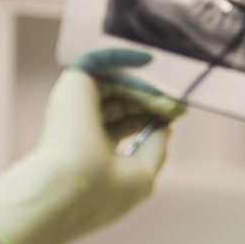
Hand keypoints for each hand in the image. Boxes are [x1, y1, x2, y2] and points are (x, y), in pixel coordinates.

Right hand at [0, 48, 186, 243]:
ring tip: (170, 95)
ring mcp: (75, 105)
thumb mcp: (141, 172)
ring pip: (116, 85)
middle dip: (152, 101)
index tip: (177, 111)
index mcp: (92, 151)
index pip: (124, 124)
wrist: (66, 188)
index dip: (150, 116)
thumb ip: (154, 147)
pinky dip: (123, 55)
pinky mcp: (73, 85)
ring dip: (145, 87)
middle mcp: (80, 126)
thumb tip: (165, 125)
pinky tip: (148, 58)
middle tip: (178, 102)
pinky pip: (100, 59)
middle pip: (121, 102)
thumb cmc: (102, 189)